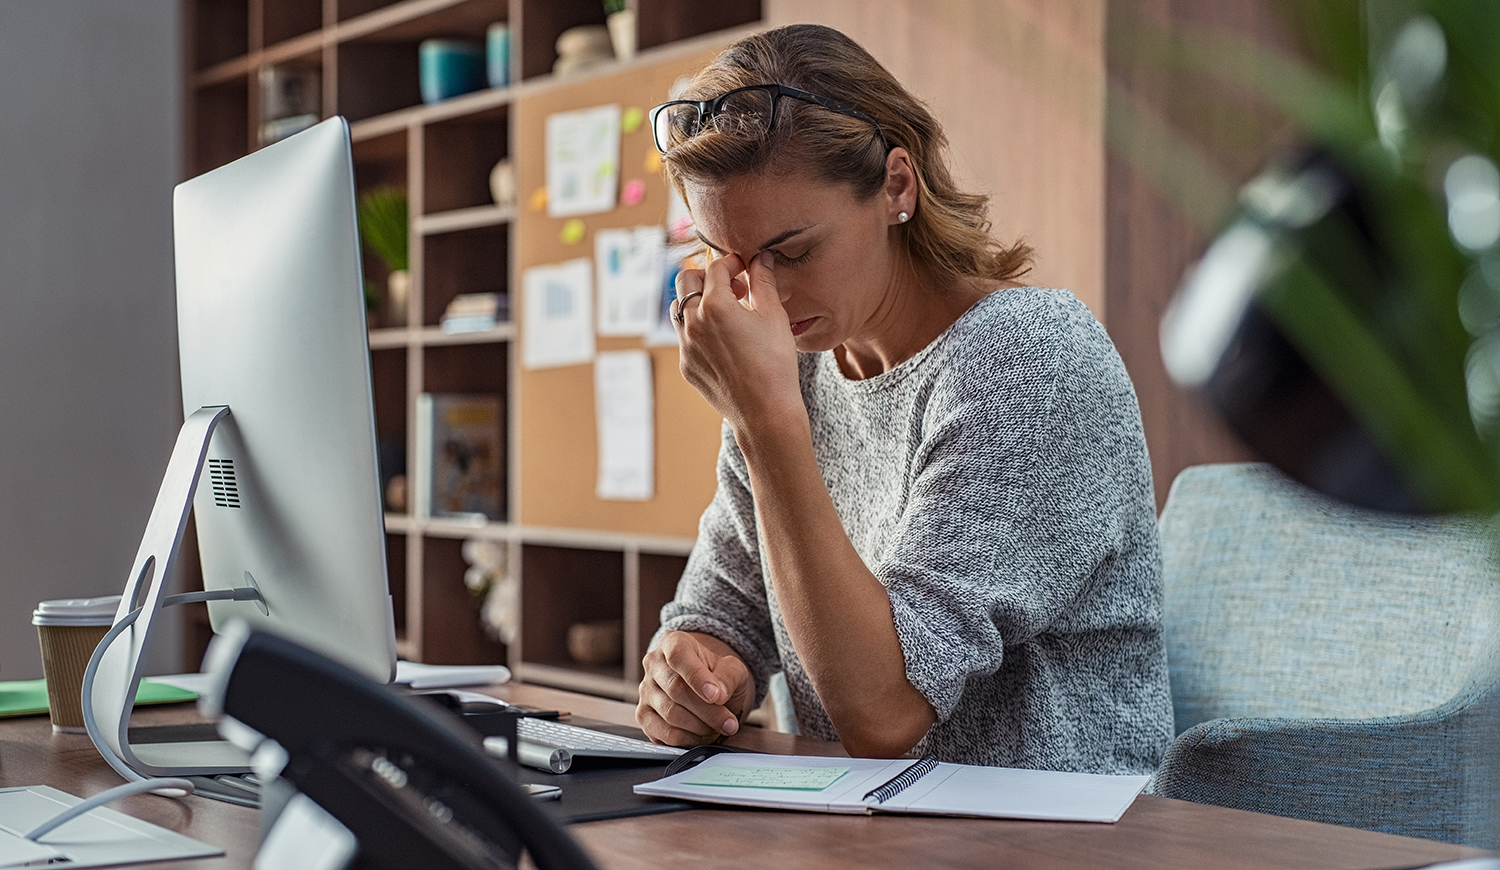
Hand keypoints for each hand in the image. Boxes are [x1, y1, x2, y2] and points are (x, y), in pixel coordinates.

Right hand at [636, 631, 754, 745]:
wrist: (708, 689)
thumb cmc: (718, 675)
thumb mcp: (732, 669)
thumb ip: (728, 677)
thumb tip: (717, 694)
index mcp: (673, 642)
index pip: (678, 656)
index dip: (697, 678)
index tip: (717, 697)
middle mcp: (653, 664)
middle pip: (676, 689)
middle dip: (708, 711)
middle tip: (729, 723)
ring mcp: (646, 691)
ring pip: (671, 714)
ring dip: (701, 727)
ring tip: (719, 728)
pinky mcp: (644, 717)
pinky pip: (665, 734)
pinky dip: (689, 739)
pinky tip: (703, 735)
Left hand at [674, 252, 803, 434]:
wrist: (765, 412)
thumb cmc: (775, 363)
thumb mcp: (774, 316)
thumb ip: (764, 281)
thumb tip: (761, 257)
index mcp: (715, 305)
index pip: (715, 268)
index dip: (732, 263)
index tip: (745, 268)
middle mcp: (693, 322)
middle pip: (685, 280)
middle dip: (707, 276)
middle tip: (732, 286)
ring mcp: (685, 346)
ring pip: (679, 308)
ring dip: (698, 301)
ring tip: (726, 312)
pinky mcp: (686, 365)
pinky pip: (685, 337)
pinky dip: (699, 328)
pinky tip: (724, 340)